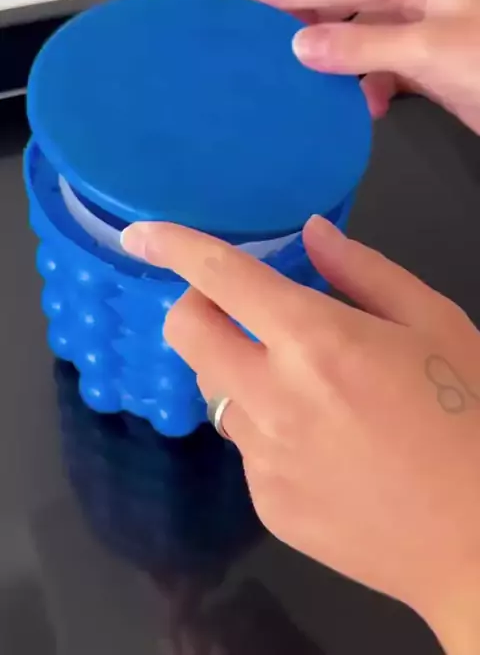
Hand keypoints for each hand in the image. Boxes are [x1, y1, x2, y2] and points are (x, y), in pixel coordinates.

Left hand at [123, 218, 479, 653]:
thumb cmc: (473, 418)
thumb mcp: (435, 324)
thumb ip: (364, 272)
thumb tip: (311, 234)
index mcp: (317, 342)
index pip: (221, 278)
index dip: (173, 246)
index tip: (141, 234)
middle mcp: (274, 398)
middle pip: (187, 335)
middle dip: (198, 308)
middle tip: (242, 311)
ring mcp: (264, 459)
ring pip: (215, 393)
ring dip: (240, 371)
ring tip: (306, 388)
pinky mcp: (267, 507)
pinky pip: (246, 449)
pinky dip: (267, 430)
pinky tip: (325, 448)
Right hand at [244, 0, 479, 134]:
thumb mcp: (428, 52)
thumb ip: (362, 48)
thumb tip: (303, 46)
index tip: (252, 1)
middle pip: (351, 5)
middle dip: (311, 24)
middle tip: (263, 42)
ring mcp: (427, 32)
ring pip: (365, 41)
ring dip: (338, 62)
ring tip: (300, 79)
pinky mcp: (432, 66)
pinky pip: (383, 70)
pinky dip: (366, 87)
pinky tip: (356, 107)